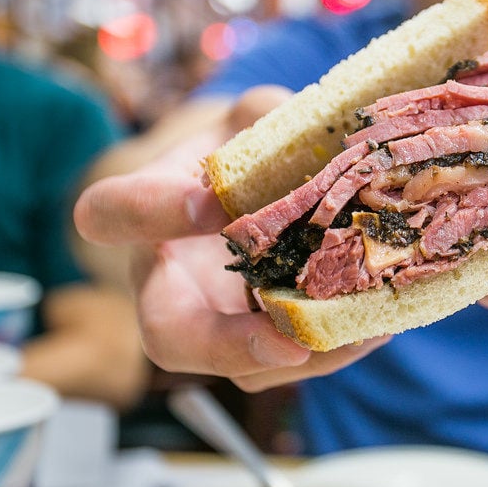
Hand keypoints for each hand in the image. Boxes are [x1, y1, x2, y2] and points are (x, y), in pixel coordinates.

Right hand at [74, 86, 387, 390]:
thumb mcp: (251, 121)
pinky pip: (290, 364)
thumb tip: (301, 128)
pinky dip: (334, 350)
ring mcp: (215, 323)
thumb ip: (267, 116)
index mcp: (149, 213)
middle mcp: (170, 281)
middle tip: (284, 342)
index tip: (206, 202)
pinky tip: (375, 326)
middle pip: (168, 335)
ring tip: (358, 332)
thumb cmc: (245, 154)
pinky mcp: (263, 345)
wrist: (263, 194)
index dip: (149, 213)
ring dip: (304, 358)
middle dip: (225, 345)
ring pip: (242, 369)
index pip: (112, 212)